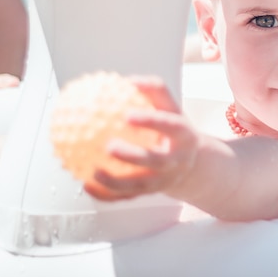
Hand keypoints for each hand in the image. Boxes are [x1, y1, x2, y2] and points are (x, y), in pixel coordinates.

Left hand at [84, 76, 198, 200]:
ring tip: (93, 172)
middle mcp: (177, 160)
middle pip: (156, 161)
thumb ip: (154, 90)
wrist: (192, 161)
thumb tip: (128, 79)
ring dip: (116, 182)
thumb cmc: (173, 127)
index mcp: (184, 136)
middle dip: (133, 156)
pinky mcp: (153, 194)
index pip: (170, 126)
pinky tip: (85, 185)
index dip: (150, 121)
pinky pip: (128, 196)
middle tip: (109, 146)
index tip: (127, 115)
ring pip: (141, 185)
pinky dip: (107, 194)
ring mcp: (166, 180)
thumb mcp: (171, 107)